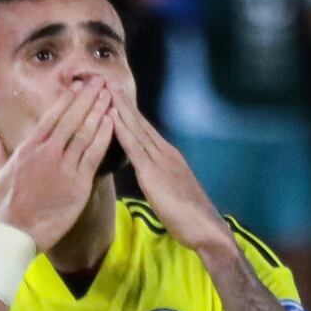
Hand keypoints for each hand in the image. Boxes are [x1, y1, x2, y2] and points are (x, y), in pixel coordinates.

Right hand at [0, 77, 116, 250]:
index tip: (79, 86)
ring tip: (110, 95)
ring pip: (85, 133)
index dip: (68, 99)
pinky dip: (104, 136)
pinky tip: (112, 123)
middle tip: (101, 81)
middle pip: (71, 119)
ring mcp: (63, 167)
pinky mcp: (77, 183)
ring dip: (99, 111)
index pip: (52, 116)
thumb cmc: (6, 205)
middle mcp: (47, 152)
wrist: (15, 233)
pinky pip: (94, 155)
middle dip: (87, 98)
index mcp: (29, 147)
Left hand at [114, 99, 230, 251]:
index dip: (129, 112)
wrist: (206, 229)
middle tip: (105, 80)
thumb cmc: (191, 218)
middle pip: (139, 123)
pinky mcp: (153, 173)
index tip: (114, 95)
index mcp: (169, 157)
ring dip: (119, 108)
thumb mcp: (173, 192)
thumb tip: (149, 176)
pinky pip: (134, 147)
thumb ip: (160, 179)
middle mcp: (165, 153)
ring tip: (104, 89)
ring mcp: (160, 161)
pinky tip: (110, 116)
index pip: (145, 129)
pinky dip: (121, 130)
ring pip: (135, 129)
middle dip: (122, 102)